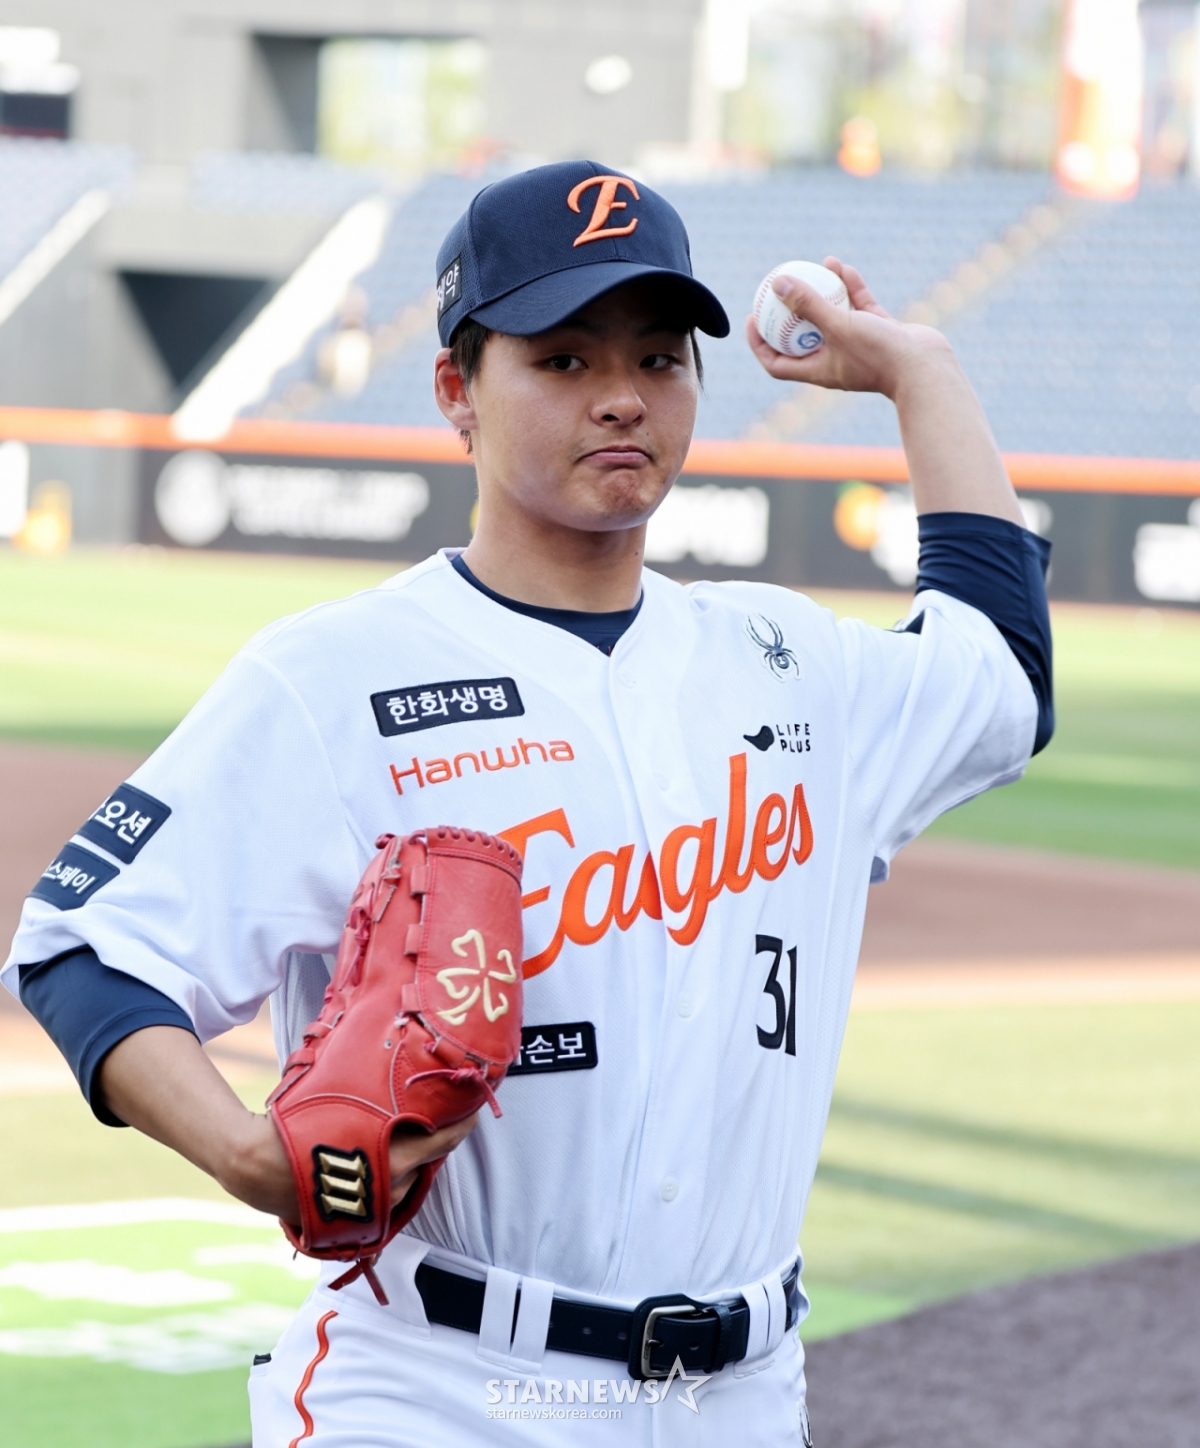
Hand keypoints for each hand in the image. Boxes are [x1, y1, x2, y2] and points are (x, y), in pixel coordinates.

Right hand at [226, 1110, 480, 1220]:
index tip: (473, 1114)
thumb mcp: (339, 1100)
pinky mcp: (355, 1222)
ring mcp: (371, 1208)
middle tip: (443, 1121)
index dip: (461, 1128)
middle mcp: (387, 1186)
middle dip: (436, 1143)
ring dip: (413, 1165)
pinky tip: (387, 1168)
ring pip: (407, 1186)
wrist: (256, 1166)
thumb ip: (373, 1095)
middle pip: (426, 1164)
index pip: (441, 1142)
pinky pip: (386, 1202)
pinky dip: (391, 1185)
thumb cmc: (297, 1125)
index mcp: (389, 1156)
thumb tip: (393, 1068)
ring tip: (410, 1141)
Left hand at [745, 256, 950, 399]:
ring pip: (832, 317)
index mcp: (818, 371)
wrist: (925, 368)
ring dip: (822, 293)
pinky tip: (841, 267)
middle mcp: (834, 360)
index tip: (752, 319)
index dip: (759, 344)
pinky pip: (858, 307)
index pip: (778, 363)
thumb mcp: (838, 326)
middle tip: (777, 288)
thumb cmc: (878, 354)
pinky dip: (849, 289)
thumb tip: (778, 284)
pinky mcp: (878, 332)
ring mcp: (857, 346)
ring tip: (814, 267)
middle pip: (801, 336)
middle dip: (788, 313)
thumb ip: (808, 305)